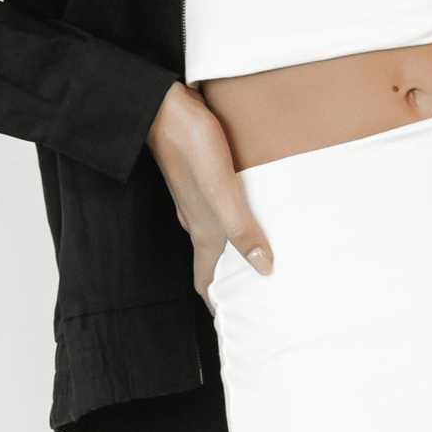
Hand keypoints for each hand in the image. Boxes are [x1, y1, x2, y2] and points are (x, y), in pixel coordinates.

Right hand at [147, 82, 273, 305]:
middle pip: (213, 263)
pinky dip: (238, 220)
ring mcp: (197, 199)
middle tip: (261, 296)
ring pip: (218, 236)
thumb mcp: (221, 188)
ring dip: (237, 250)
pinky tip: (255, 208)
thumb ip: (240, 228)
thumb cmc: (192, 143)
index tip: (237, 325)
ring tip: (266, 257)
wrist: (165, 106)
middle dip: (233, 282)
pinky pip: (222, 209)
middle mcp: (197, 220)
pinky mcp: (202, 177)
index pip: (206, 282)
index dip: (218, 305)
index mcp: (202, 230)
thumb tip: (264, 268)